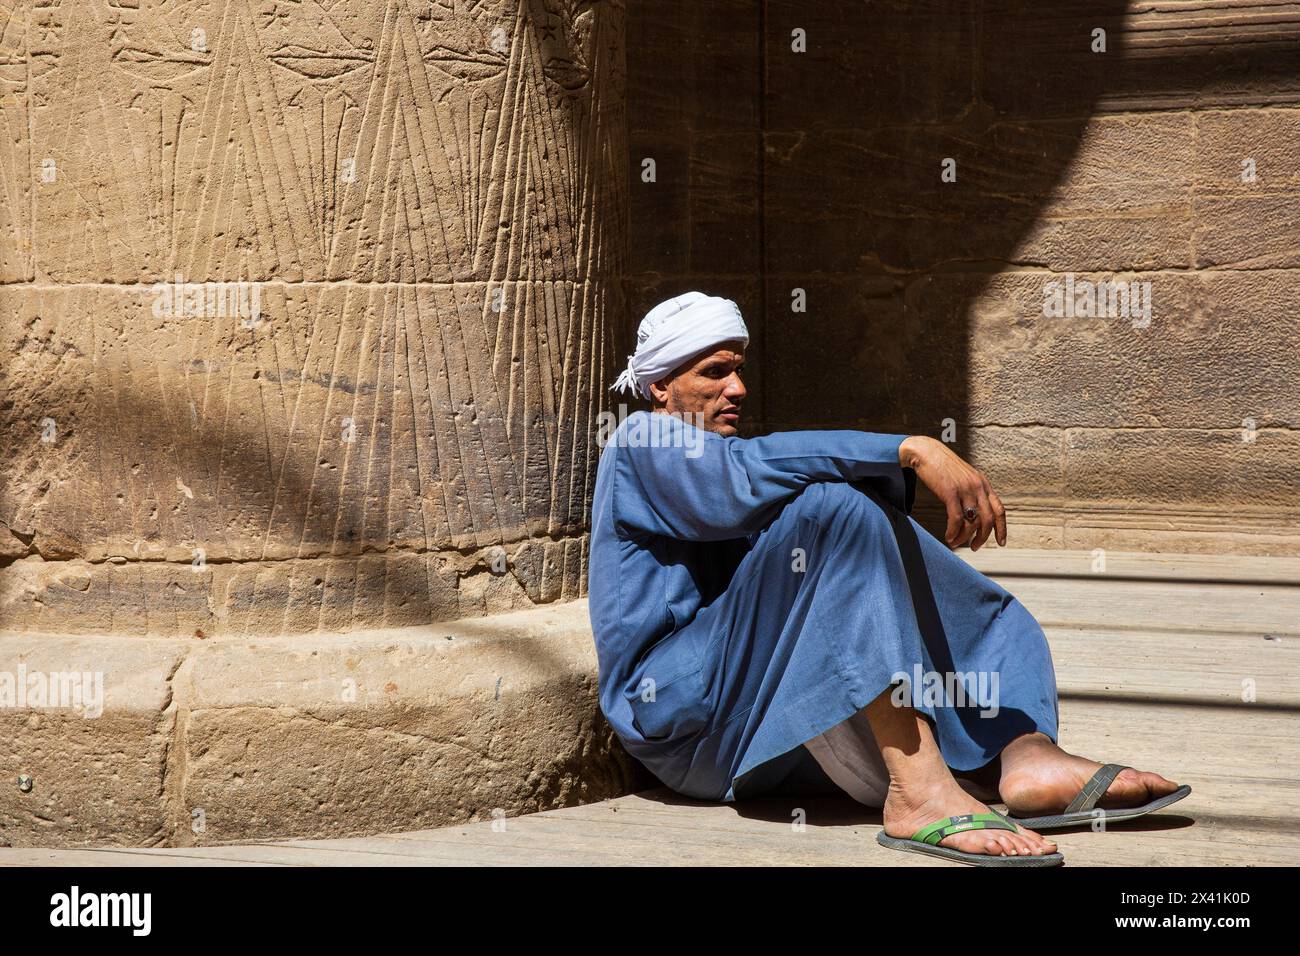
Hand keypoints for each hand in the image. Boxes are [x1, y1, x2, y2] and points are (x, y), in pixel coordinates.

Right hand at [898, 436, 1006, 550]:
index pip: (999, 510)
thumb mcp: (964, 477)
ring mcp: (965, 489)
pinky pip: (956, 519)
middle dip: (982, 538)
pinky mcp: (950, 492)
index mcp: (983, 483)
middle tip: (974, 547)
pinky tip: (948, 536)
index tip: (1001, 542)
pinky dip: (953, 531)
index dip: (1002, 528)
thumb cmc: (942, 466)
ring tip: (955, 542)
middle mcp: (978, 486)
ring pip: (972, 522)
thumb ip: (971, 491)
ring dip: (964, 537)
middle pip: (988, 520)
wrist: (926, 452)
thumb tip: (973, 512)